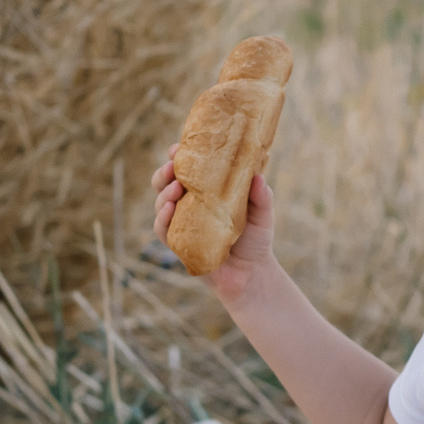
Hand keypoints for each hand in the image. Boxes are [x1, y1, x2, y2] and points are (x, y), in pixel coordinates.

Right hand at [151, 146, 277, 300]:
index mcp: (206, 191)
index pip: (187, 169)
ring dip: (163, 193)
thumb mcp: (263, 214)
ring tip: (176, 188)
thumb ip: (262, 197)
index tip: (177, 148)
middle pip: (166, 182)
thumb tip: (258, 178)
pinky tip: (169, 210)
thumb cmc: (256, 239)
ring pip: (161, 203)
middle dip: (164, 172)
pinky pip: (162, 230)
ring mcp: (182, 224)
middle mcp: (190, 205)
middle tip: (173, 167)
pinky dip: (162, 219)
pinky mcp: (178, 244)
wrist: (252, 274)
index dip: (179, 156)